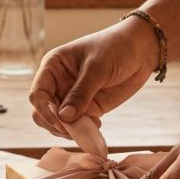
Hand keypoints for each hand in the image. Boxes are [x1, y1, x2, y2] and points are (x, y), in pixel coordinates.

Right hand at [29, 17, 159, 137]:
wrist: (141, 49)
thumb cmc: (115, 47)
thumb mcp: (97, 68)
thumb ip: (80, 93)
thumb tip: (64, 117)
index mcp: (53, 67)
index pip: (38, 94)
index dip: (45, 111)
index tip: (61, 122)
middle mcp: (58, 83)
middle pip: (43, 112)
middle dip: (54, 124)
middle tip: (72, 130)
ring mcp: (72, 97)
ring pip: (58, 122)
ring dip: (69, 130)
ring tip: (87, 129)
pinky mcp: (87, 107)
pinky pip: (77, 125)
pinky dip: (82, 131)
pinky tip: (96, 126)